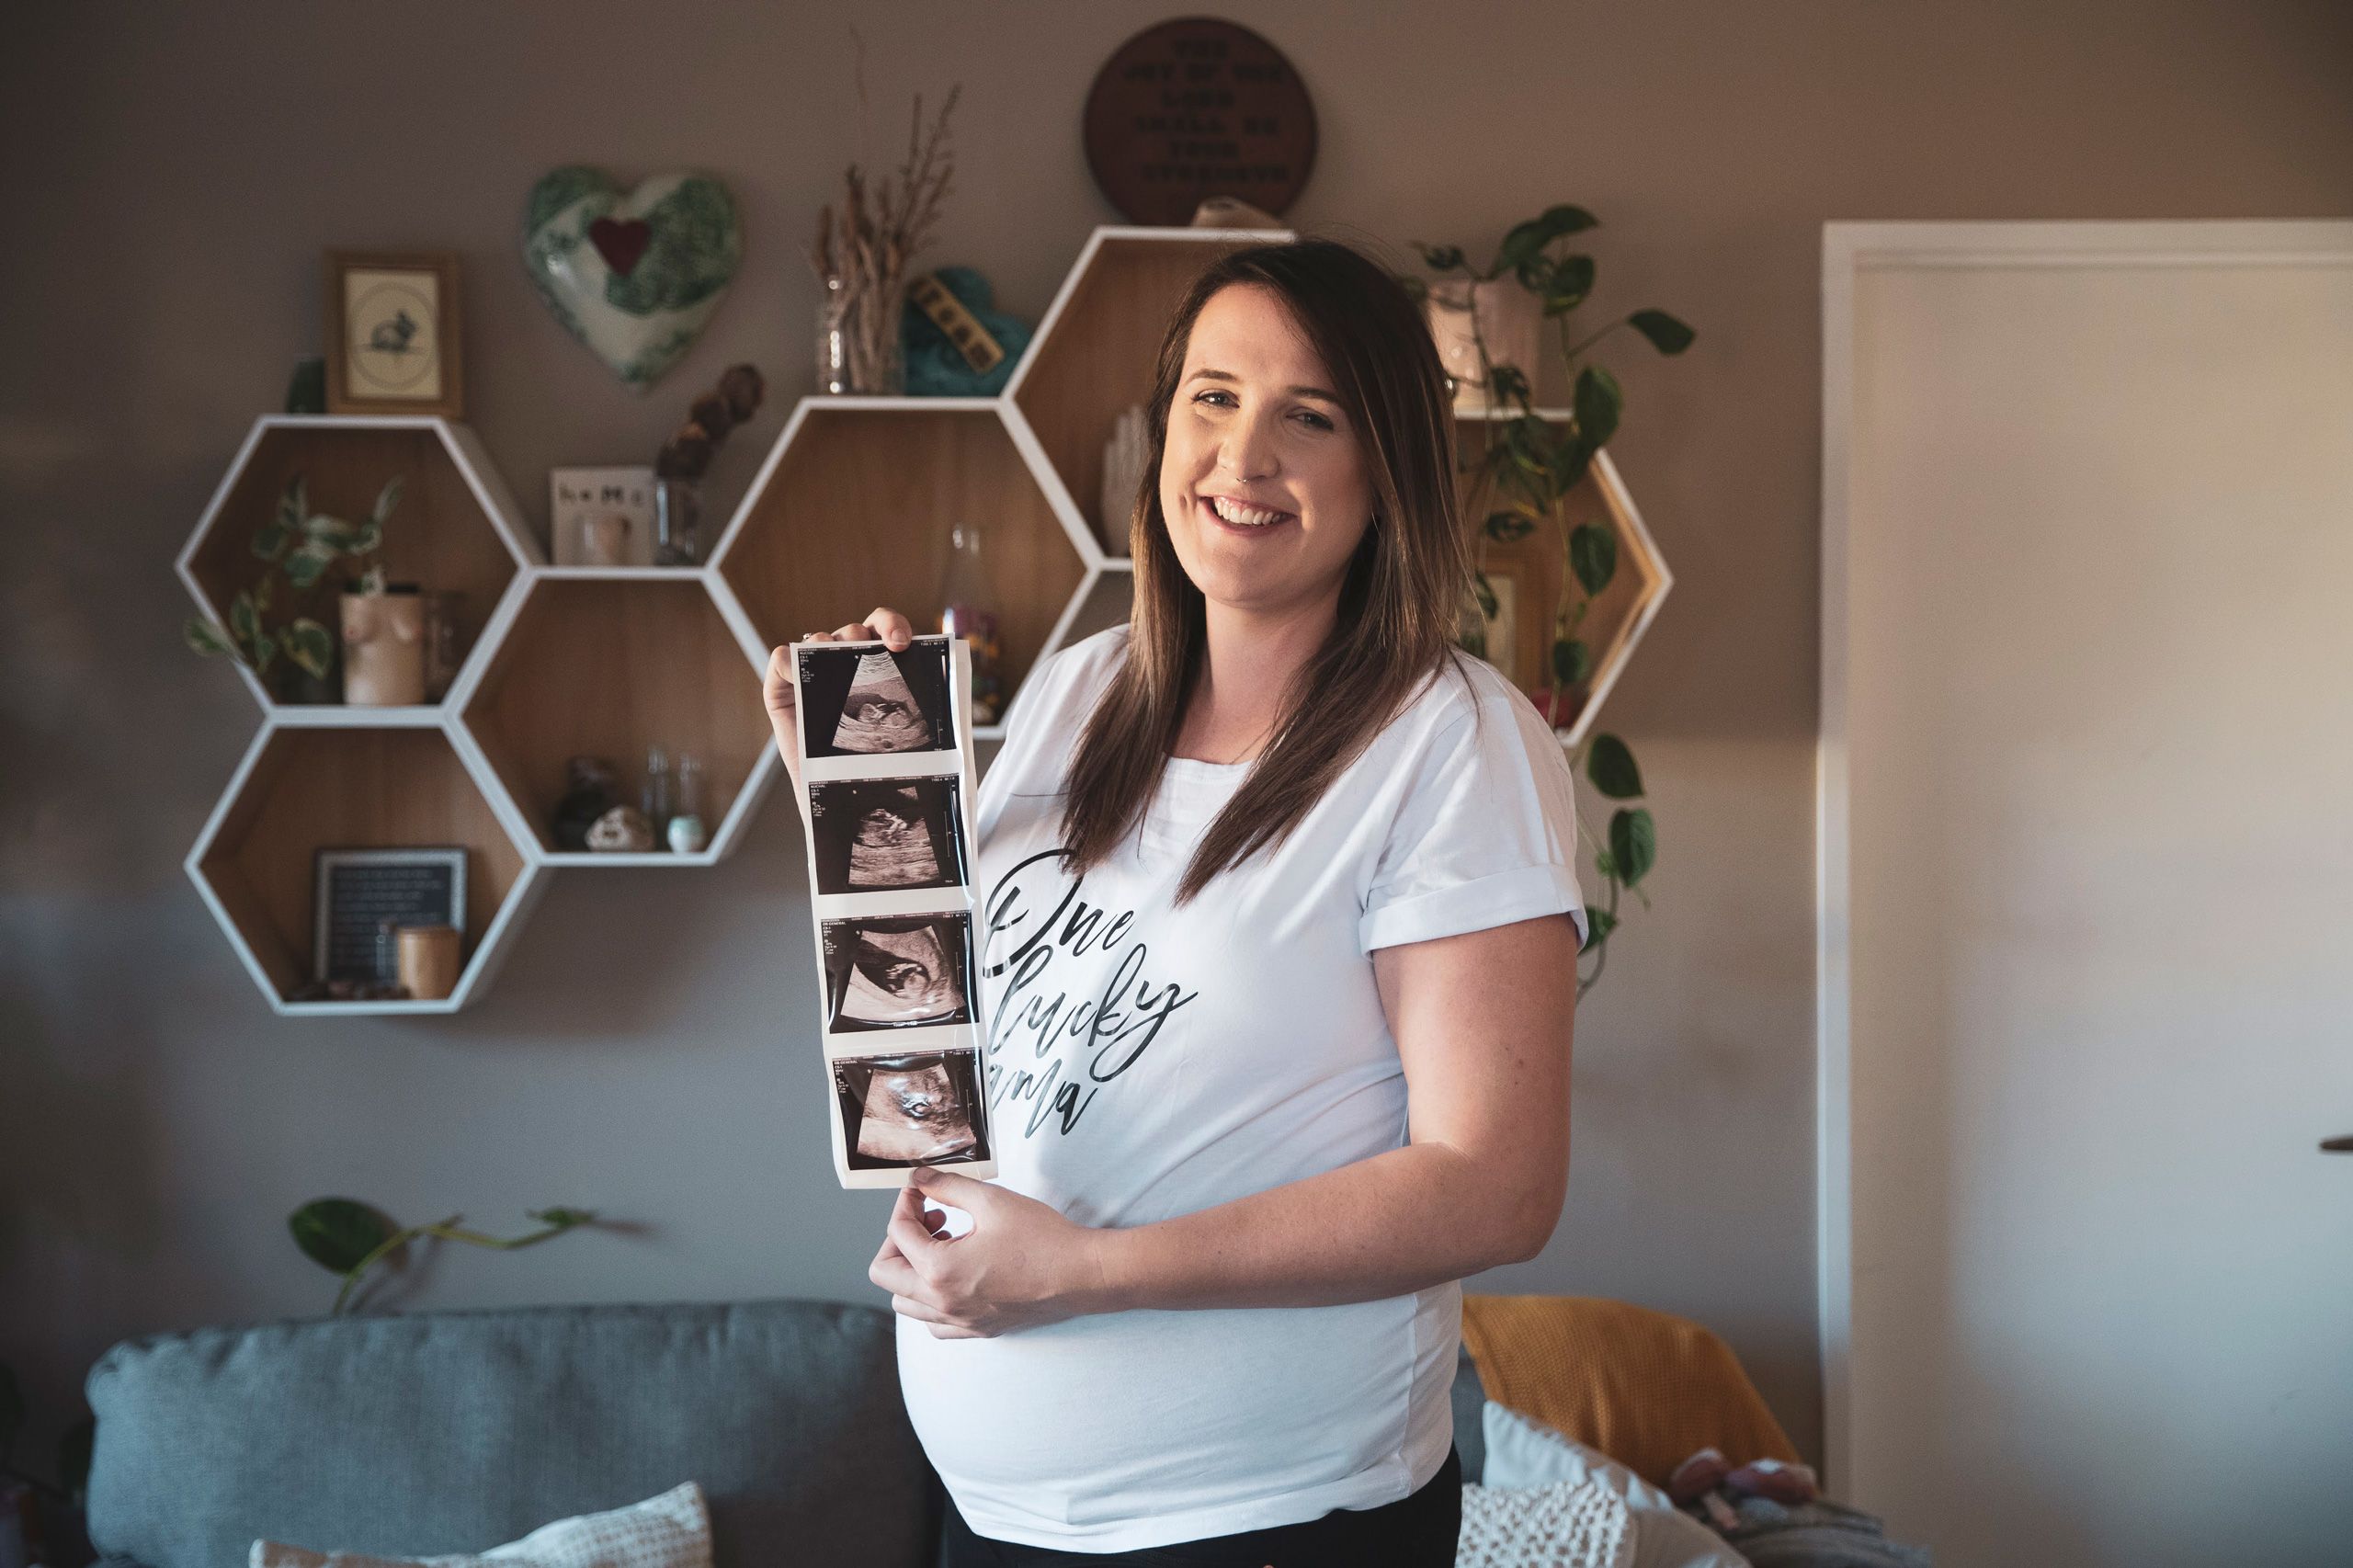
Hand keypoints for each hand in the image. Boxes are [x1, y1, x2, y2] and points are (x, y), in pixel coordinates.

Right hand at [764, 604, 916, 798]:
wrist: (838, 804)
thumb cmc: (870, 768)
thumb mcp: (903, 735)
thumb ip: (919, 709)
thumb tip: (949, 693)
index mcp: (874, 668)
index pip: (883, 628)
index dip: (892, 624)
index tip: (902, 642)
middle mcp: (842, 666)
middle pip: (853, 631)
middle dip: (863, 635)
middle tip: (873, 653)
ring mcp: (811, 676)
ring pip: (819, 639)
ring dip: (828, 644)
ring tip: (837, 667)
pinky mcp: (781, 689)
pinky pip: (781, 659)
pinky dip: (789, 660)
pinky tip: (800, 676)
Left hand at [869, 1168, 1119, 1338]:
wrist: (1081, 1275)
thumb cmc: (1043, 1239)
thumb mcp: (991, 1201)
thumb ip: (947, 1186)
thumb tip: (919, 1179)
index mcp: (940, 1270)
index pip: (897, 1233)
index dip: (906, 1204)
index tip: (922, 1191)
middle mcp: (943, 1303)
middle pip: (886, 1274)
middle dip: (899, 1239)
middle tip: (929, 1219)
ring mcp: (960, 1321)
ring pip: (906, 1302)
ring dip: (913, 1270)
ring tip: (944, 1244)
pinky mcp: (978, 1329)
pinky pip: (933, 1322)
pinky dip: (931, 1298)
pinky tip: (956, 1274)